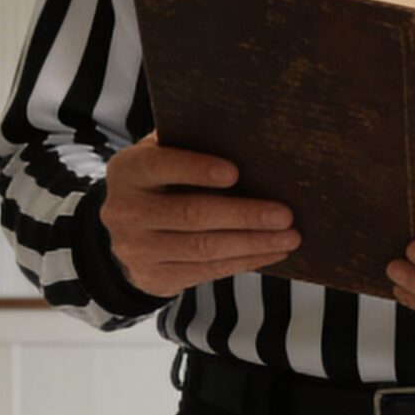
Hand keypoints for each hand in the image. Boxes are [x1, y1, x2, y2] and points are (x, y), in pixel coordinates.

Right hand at [101, 131, 299, 297]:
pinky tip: (272, 252)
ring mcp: (137, 250)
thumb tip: (246, 136)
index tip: (235, 172)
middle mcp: (125, 211)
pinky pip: (207, 272)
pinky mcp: (154, 278)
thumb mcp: (161, 156)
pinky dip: (244, 262)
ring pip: (204, 248)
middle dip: (243, 215)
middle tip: (284, 214)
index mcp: (128, 171)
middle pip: (191, 214)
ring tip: (289, 236)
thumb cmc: (158, 184)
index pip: (160, 166)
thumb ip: (189, 144)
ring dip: (253, 243)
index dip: (196, 169)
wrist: (125, 233)